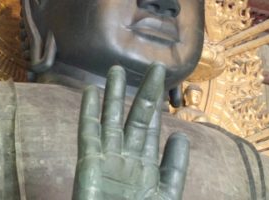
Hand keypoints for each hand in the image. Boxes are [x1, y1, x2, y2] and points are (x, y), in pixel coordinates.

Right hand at [73, 65, 189, 199]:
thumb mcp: (166, 195)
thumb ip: (174, 168)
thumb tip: (180, 136)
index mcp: (147, 166)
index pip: (153, 129)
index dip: (157, 106)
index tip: (163, 84)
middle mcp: (127, 158)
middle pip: (135, 119)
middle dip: (141, 94)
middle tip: (150, 67)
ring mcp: (107, 159)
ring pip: (111, 120)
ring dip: (113, 96)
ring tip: (116, 70)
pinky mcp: (88, 163)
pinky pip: (88, 133)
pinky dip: (89, 113)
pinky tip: (91, 93)